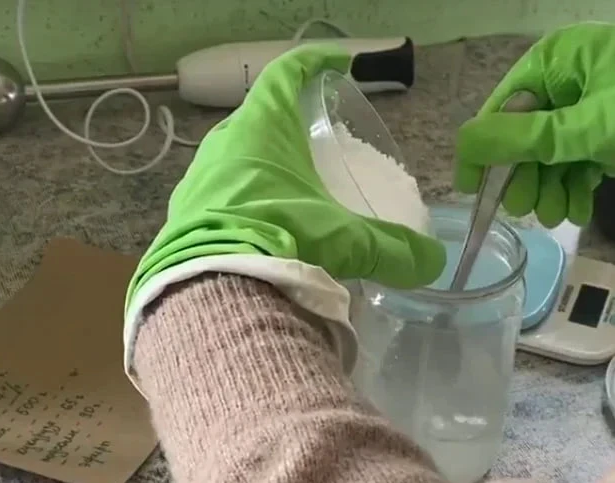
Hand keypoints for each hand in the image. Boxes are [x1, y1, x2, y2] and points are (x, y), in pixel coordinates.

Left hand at [129, 43, 445, 306]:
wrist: (210, 287)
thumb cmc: (280, 239)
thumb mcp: (344, 242)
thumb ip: (392, 249)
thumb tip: (430, 262)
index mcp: (262, 127)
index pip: (287, 74)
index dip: (313, 64)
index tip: (336, 66)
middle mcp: (225, 142)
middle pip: (261, 115)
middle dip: (289, 122)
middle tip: (317, 139)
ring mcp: (199, 176)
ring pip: (237, 155)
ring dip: (264, 163)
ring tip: (290, 184)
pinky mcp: (184, 211)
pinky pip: (220, 191)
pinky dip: (243, 198)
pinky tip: (261, 222)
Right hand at [455, 3, 614, 227]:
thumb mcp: (592, 130)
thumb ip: (525, 141)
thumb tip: (466, 144)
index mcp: (568, 56)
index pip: (507, 103)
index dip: (486, 147)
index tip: (472, 191)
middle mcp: (581, 76)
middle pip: (527, 129)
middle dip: (522, 171)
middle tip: (526, 211)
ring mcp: (604, 107)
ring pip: (554, 150)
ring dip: (548, 184)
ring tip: (556, 214)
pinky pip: (582, 161)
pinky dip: (575, 185)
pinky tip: (579, 207)